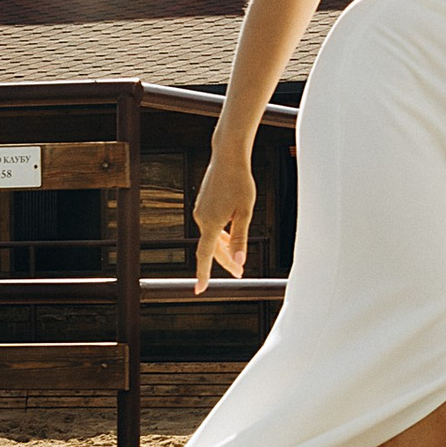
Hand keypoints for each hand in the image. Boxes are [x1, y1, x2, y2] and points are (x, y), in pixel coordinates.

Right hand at [194, 154, 254, 289]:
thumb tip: (240, 260)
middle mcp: (201, 218)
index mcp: (211, 222)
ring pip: (211, 237)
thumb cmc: (240, 182)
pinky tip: (227, 238)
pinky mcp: (203, 204)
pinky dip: (219, 236)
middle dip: (225, 261)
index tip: (200, 289)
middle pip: (211, 248)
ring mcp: (200, 210)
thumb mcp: (245, 212)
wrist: (227, 157)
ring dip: (223, 249)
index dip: (203, 274)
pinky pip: (210, 226)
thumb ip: (240, 238)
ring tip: (237, 259)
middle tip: (240, 273)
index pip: (205, 255)